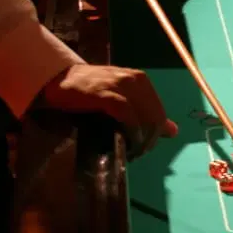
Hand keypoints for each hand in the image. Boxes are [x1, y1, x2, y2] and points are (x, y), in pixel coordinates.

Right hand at [38, 64, 177, 157]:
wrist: (58, 80)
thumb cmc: (90, 92)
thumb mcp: (123, 99)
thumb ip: (146, 113)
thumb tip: (173, 131)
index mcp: (141, 81)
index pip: (159, 112)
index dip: (156, 133)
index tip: (145, 147)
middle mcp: (135, 80)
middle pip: (155, 117)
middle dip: (149, 139)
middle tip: (137, 152)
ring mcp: (121, 85)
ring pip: (145, 117)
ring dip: (141, 139)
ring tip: (132, 151)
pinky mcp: (106, 93)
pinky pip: (128, 115)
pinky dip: (131, 131)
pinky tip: (126, 142)